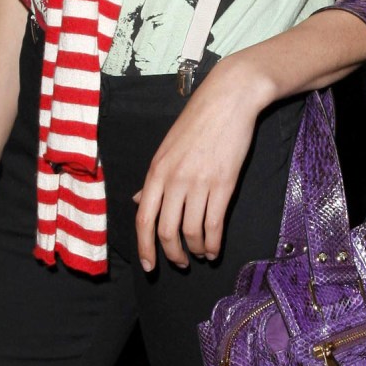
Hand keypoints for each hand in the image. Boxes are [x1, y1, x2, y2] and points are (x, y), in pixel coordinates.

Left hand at [133, 58, 267, 270]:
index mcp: (156, 171)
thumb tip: (136, 200)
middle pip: (166, 231)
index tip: (149, 266)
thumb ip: (153, 179)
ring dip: (195, 250)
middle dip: (172, 254)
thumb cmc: (197, 122)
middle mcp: (174, 180)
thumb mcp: (167, 148)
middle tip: (179, 263)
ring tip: (200, 255)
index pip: (143, 219)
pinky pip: (214, 224)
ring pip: (191, 232)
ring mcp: (198, 182)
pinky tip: (214, 250)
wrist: (229, 99)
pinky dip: (213, 243)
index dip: (145, 247)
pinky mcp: (223, 184)